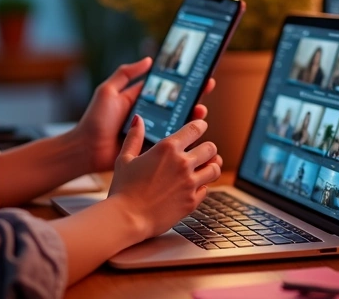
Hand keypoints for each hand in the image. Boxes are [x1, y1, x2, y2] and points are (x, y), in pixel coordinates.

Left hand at [74, 58, 215, 172]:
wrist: (87, 150)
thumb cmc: (95, 119)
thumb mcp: (108, 91)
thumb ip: (126, 73)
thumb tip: (149, 59)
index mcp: (140, 100)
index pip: (166, 88)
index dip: (182, 82)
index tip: (197, 73)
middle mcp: (149, 116)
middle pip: (177, 105)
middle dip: (193, 96)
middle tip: (207, 87)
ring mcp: (152, 132)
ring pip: (178, 124)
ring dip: (192, 116)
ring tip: (200, 110)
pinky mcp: (152, 149)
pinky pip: (171, 143)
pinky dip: (184, 138)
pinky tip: (194, 132)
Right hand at [106, 116, 221, 240]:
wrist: (127, 218)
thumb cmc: (123, 189)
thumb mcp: (125, 159)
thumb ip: (134, 137)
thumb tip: (138, 119)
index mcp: (167, 148)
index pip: (195, 129)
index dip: (200, 126)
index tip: (200, 127)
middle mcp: (183, 163)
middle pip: (210, 148)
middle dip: (207, 148)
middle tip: (202, 151)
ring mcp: (190, 183)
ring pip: (215, 168)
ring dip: (211, 166)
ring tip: (205, 167)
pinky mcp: (192, 201)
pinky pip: (207, 189)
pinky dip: (202, 186)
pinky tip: (194, 186)